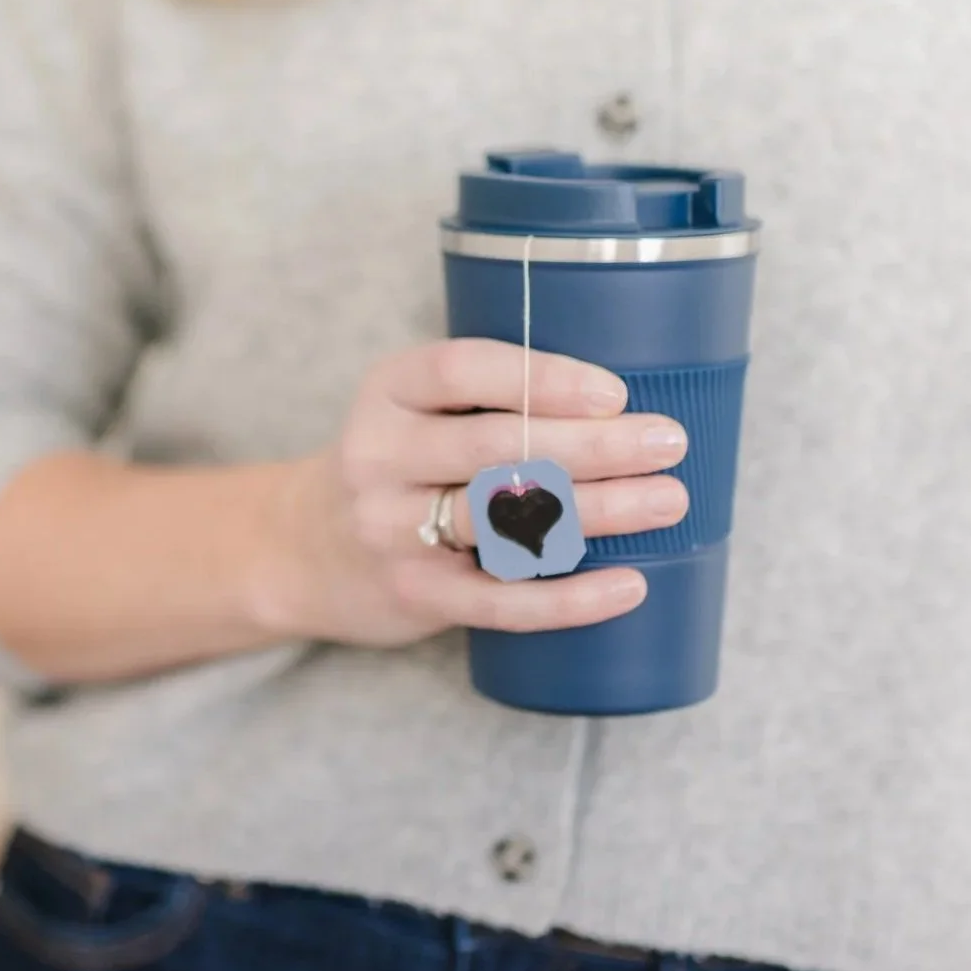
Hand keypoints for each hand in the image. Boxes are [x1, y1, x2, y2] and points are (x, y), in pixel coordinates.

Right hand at [247, 338, 690, 646]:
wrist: (301, 550)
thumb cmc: (397, 465)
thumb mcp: (415, 409)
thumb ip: (490, 398)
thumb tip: (628, 402)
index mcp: (389, 390)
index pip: (463, 370)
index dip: (542, 378)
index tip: (615, 392)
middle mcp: (378, 454)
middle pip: (496, 444)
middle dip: (594, 444)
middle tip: (669, 443)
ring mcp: (389, 528)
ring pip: (505, 518)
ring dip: (598, 510)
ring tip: (666, 501)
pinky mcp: (412, 593)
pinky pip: (501, 600)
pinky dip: (570, 597)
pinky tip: (628, 585)